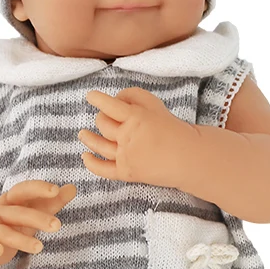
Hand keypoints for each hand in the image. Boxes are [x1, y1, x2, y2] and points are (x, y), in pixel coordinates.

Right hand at [0, 180, 77, 265]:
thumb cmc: (10, 222)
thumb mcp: (29, 210)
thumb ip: (51, 202)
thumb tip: (73, 188)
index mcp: (11, 201)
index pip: (23, 190)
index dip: (38, 189)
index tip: (55, 190)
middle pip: (18, 213)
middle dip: (37, 218)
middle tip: (57, 225)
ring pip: (5, 232)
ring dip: (21, 239)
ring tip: (40, 247)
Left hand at [79, 87, 194, 187]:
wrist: (187, 157)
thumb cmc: (171, 129)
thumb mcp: (155, 104)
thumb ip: (134, 96)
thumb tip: (115, 98)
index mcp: (136, 117)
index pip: (110, 105)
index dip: (98, 99)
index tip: (90, 96)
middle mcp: (128, 136)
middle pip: (103, 124)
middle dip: (100, 118)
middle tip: (103, 117)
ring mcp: (125, 156)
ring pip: (99, 145)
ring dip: (87, 138)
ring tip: (82, 134)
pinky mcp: (126, 172)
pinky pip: (102, 169)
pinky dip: (91, 163)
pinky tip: (84, 156)